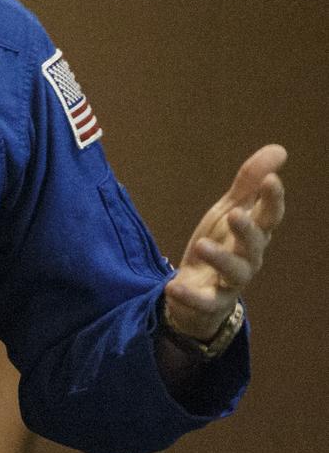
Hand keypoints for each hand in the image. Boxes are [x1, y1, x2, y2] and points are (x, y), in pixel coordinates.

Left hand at [164, 144, 285, 340]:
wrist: (198, 291)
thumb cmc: (221, 245)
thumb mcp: (229, 210)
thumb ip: (249, 183)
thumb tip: (279, 149)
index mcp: (254, 234)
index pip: (270, 216)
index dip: (273, 199)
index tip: (272, 179)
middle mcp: (248, 259)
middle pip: (255, 245)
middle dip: (248, 230)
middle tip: (235, 213)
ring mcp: (230, 283)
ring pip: (234, 273)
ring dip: (220, 259)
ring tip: (202, 244)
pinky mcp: (209, 303)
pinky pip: (204, 302)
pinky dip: (190, 295)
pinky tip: (173, 285)